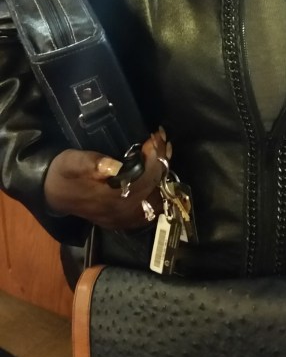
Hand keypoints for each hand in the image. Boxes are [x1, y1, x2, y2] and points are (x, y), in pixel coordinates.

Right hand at [44, 130, 168, 228]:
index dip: (154, 156)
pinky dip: (157, 187)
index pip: (146, 178)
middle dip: (161, 161)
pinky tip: (154, 171)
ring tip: (160, 153)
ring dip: (162, 174)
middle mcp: (122, 212)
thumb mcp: (71, 162)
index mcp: (111, 198)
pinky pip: (151, 206)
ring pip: (157, 198)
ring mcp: (125, 219)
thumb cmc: (63, 174)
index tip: (154, 136)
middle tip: (160, 140)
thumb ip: (91, 163)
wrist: (53, 195)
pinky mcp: (124, 220)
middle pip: (155, 187)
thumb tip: (115, 165)